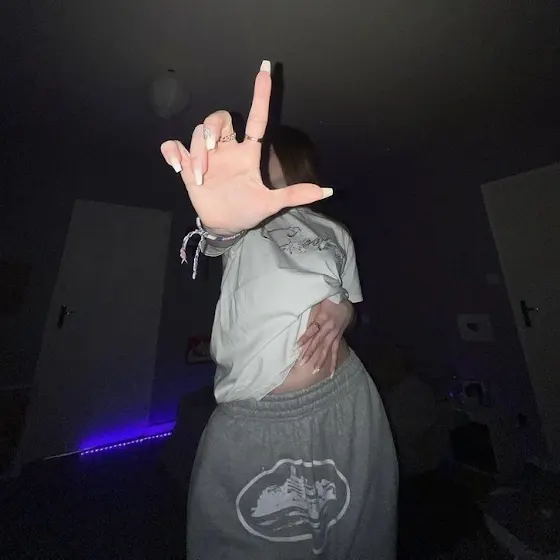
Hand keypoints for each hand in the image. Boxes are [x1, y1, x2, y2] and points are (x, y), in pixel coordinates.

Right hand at [160, 61, 332, 233]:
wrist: (225, 225)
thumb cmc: (247, 210)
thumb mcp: (272, 203)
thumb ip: (296, 194)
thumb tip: (327, 191)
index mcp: (247, 153)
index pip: (256, 118)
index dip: (261, 94)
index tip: (266, 68)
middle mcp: (227, 149)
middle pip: (219, 117)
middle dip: (212, 128)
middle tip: (212, 152)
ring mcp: (206, 156)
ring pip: (197, 132)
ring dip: (197, 153)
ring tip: (199, 177)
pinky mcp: (187, 165)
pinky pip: (173, 146)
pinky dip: (173, 152)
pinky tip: (178, 165)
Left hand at [297, 298, 353, 373]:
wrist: (346, 304)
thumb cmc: (329, 302)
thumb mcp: (319, 303)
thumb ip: (310, 311)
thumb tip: (297, 316)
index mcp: (323, 319)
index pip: (313, 329)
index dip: (306, 337)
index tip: (298, 345)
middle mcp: (329, 328)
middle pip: (318, 342)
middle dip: (310, 353)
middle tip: (301, 363)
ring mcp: (334, 334)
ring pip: (326, 349)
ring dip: (320, 360)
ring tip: (315, 371)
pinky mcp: (338, 338)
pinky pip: (335, 351)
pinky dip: (333, 362)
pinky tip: (331, 373)